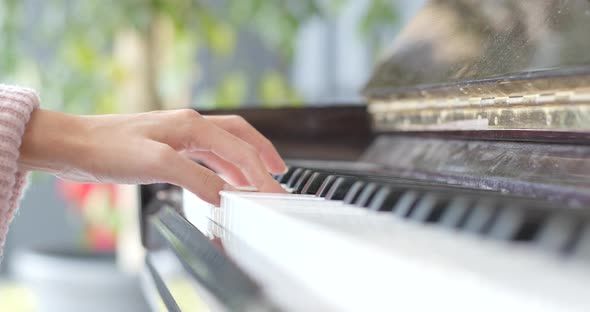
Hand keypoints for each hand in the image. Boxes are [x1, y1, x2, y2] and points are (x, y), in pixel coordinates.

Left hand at [18, 109, 286, 204]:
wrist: (74, 145)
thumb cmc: (108, 148)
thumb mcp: (157, 164)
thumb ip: (196, 178)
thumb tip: (224, 194)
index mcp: (192, 124)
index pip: (240, 148)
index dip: (260, 171)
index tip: (275, 191)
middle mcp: (190, 126)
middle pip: (239, 136)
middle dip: (262, 153)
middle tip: (279, 172)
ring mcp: (179, 136)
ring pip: (224, 146)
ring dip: (244, 162)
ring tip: (258, 179)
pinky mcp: (168, 147)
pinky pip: (206, 156)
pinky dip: (222, 168)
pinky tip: (223, 181)